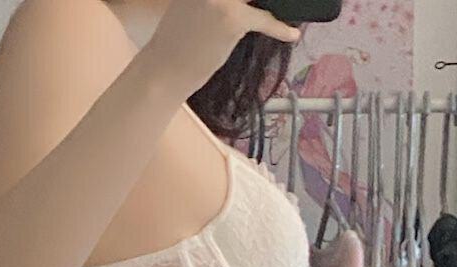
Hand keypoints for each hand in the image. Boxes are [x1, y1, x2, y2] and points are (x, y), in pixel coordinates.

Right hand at [143, 0, 300, 98]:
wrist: (164, 69)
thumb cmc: (177, 40)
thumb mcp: (192, 2)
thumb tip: (248, 1)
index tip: (254, 4)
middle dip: (256, 2)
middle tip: (261, 9)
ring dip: (271, 5)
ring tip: (282, 11)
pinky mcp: (233, 18)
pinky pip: (265, 20)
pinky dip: (280, 29)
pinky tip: (292, 33)